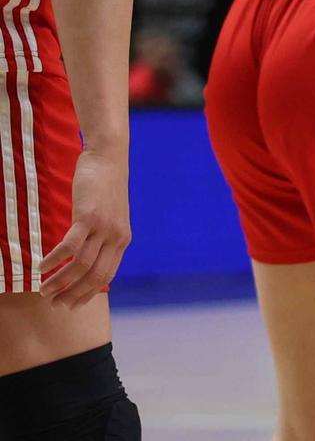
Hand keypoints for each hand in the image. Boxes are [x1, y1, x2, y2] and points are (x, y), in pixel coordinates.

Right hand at [38, 147, 128, 306]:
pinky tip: (40, 267)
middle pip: (94, 276)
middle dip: (72, 294)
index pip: (106, 276)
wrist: (108, 158)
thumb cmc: (104, 188)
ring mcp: (103, 227)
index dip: (87, 293)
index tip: (71, 305)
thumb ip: (101, 238)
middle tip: (53, 304)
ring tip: (43, 290)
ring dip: (59, 281)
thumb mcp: (109, 216)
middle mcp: (116, 237)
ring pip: (80, 265)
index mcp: (122, 240)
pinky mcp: (88, 217)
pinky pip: (69, 246)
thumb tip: (84, 258)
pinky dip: (54, 260)